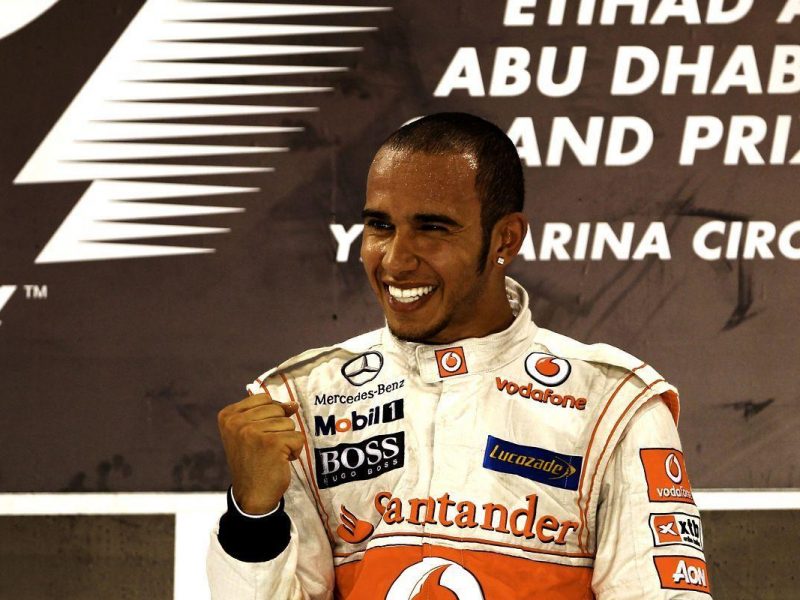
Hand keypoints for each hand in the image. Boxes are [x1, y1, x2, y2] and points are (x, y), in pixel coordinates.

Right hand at [217, 393, 303, 513]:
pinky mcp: (271, 443)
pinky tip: (280, 461)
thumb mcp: (251, 431)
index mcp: (228, 415)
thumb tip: (293, 404)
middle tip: (265, 448)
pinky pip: (297, 437)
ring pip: (289, 422)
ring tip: (272, 455)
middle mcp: (237, 421)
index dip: (271, 415)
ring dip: (287, 440)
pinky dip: (294, 450)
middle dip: (279, 428)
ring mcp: (253, 431)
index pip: (264, 398)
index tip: (259, 436)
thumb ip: (268, 412)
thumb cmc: (253, 461)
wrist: (251, 496)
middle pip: (277, 408)